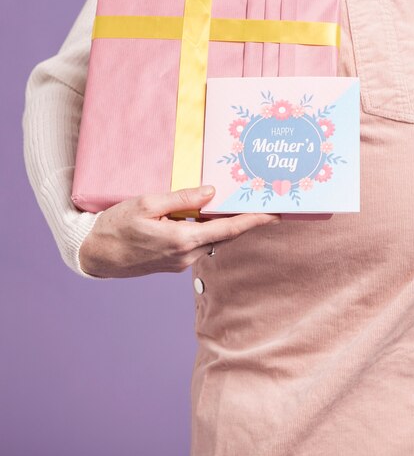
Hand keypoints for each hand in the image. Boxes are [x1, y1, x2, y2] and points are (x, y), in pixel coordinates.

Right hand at [79, 185, 280, 278]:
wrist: (95, 256)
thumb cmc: (115, 227)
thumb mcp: (146, 204)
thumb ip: (182, 199)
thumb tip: (211, 192)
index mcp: (182, 239)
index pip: (229, 230)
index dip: (255, 221)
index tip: (276, 215)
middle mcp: (187, 255)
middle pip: (225, 235)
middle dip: (245, 221)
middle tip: (262, 204)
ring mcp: (181, 262)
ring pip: (212, 240)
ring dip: (225, 225)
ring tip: (236, 206)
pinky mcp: (174, 263)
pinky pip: (199, 243)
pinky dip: (207, 230)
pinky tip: (206, 216)